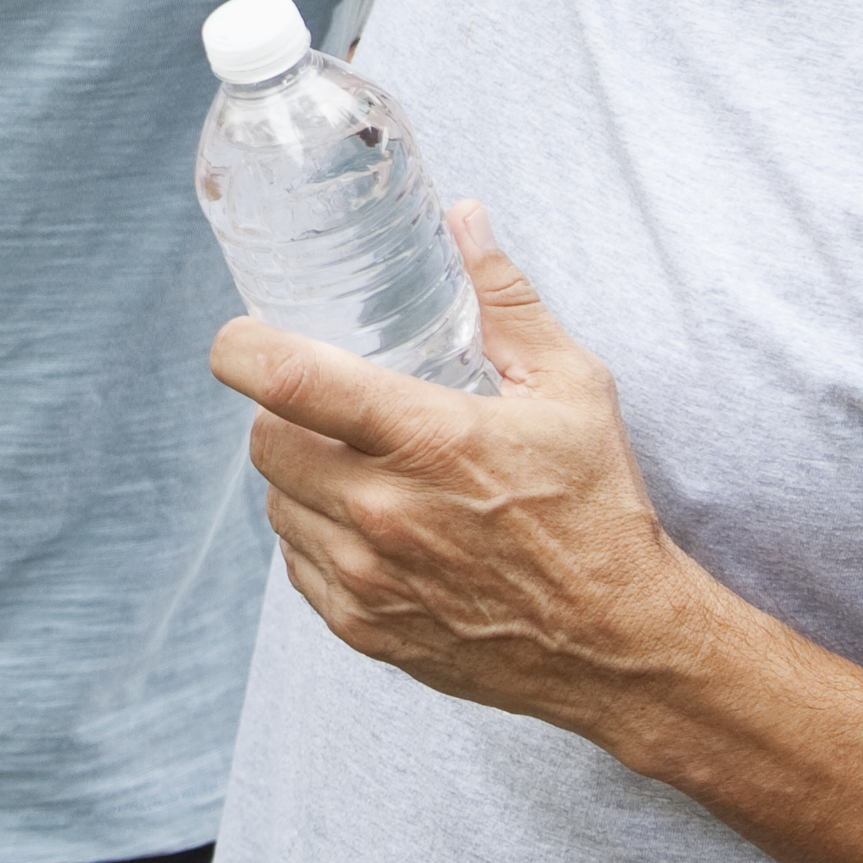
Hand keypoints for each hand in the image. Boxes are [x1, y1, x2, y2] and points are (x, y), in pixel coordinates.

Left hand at [213, 206, 732, 749]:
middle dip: (286, 415)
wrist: (620, 643)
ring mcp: (370, 577)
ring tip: (358, 469)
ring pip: (276, 504)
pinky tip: (368, 526)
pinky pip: (296, 566)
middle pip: (267, 442)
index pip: (290, 382)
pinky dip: (316, 538)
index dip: (243, 349)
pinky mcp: (364, 630)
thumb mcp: (571, 387)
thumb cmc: (599, 508)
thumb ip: (506, 299)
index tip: (242, 338)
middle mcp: (385, 511)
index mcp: (429, 439)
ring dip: (301, 479)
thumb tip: (464, 219)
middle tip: (330, 410)